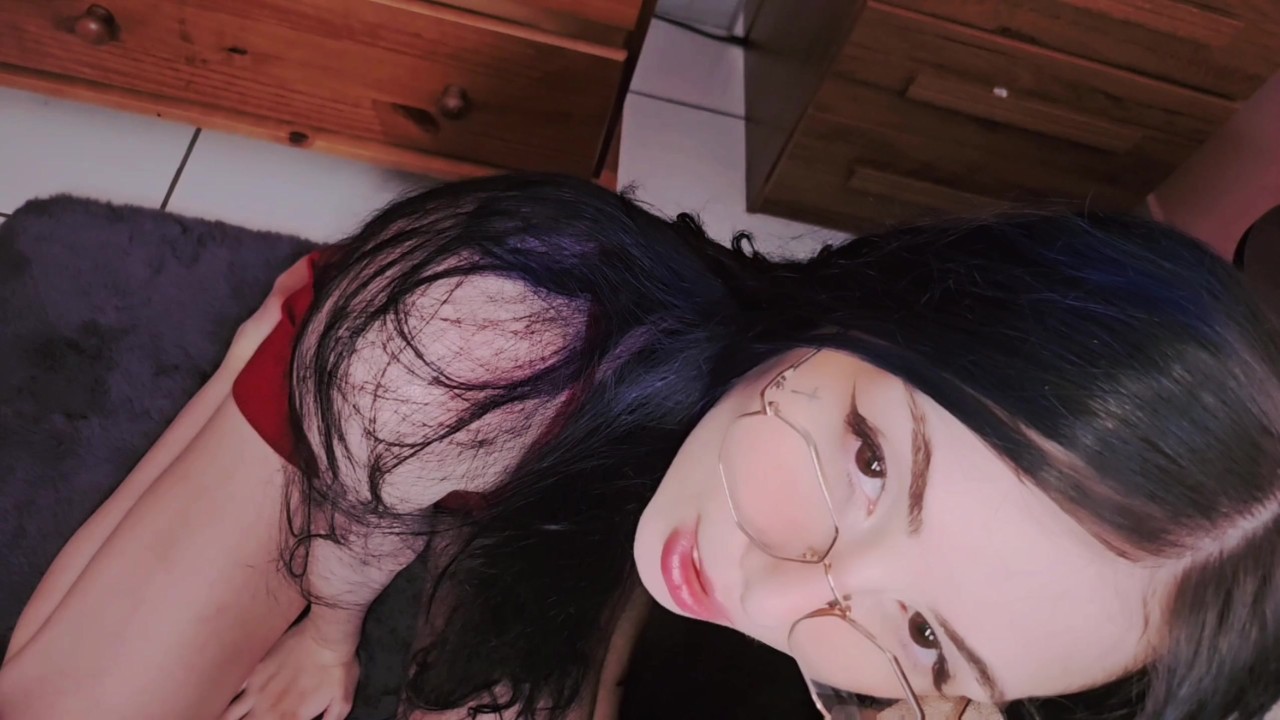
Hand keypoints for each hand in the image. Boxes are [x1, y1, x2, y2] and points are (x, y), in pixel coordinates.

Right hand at [221, 616, 359, 719]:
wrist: (326, 636)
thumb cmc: (337, 669)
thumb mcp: (341, 703)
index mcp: (290, 718)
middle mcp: (268, 708)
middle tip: (240, 718)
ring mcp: (258, 688)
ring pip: (230, 713)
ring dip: (226, 718)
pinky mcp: (255, 670)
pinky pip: (233, 688)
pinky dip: (225, 698)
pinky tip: (218, 700)